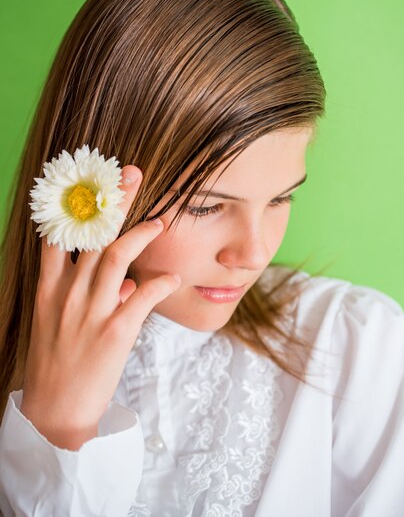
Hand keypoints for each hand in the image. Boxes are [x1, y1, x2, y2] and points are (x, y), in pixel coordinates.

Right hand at [20, 165, 179, 449]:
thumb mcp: (61, 323)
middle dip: (114, 202)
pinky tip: (172, 277)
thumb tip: (126, 282)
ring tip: (160, 221)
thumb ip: (89, 296)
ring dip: (141, 234)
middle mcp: (68, 294)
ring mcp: (91, 312)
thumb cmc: (59, 362)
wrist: (56, 410)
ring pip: (116, 258)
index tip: (91, 180)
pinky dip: (160, 284)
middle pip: (94, 237)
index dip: (75, 204)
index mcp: (50, 289)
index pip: (58, 236)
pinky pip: (142, 298)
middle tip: (132, 174)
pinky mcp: (115, 332)